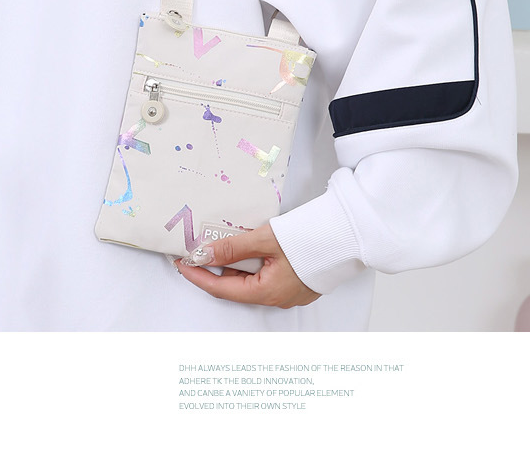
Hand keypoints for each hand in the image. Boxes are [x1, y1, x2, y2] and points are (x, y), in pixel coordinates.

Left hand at [174, 223, 320, 308]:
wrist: (348, 232)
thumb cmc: (309, 237)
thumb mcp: (264, 239)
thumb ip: (232, 248)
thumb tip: (203, 254)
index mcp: (268, 293)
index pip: (221, 289)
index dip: (198, 276)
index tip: (181, 263)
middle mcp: (277, 297)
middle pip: (236, 285)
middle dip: (216, 267)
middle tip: (199, 247)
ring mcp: (289, 290)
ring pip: (251, 278)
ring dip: (235, 262)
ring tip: (222, 242)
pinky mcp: (297, 279)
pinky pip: (266, 273)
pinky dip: (252, 261)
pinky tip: (247, 245)